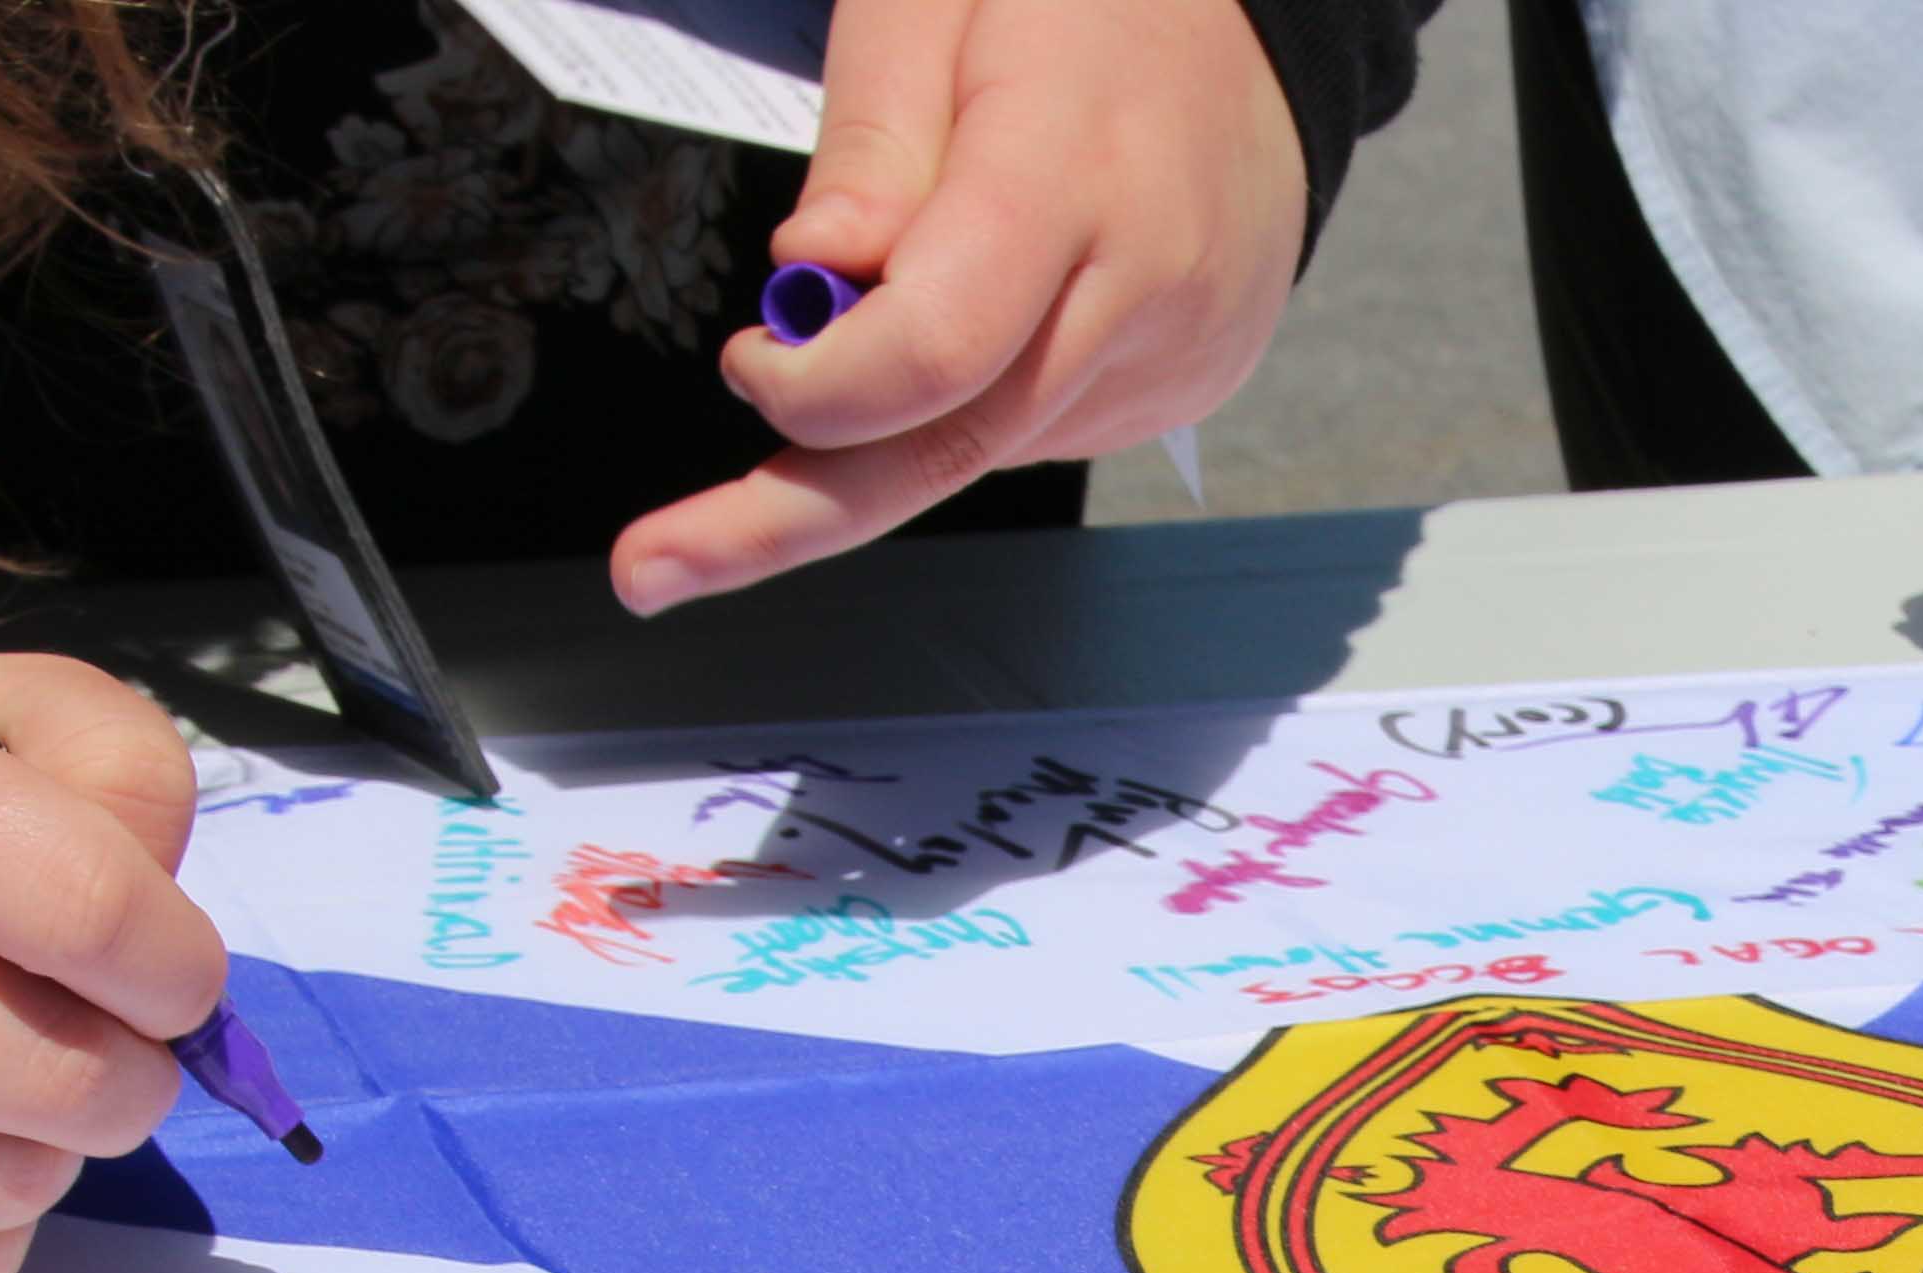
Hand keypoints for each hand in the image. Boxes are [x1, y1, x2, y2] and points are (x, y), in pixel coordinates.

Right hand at [0, 650, 222, 1272]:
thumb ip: (126, 782)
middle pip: (47, 1074)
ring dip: (48, 1157)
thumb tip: (167, 953)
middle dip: (126, 1078)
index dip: (174, 966)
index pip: (82, 905)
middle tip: (97, 1046)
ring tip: (6, 1092)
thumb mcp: (10, 723)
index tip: (168, 976)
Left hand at [609, 0, 1308, 610]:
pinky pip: (1039, 425)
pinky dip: (973, 395)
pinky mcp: (1184, 385)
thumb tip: (809, 271)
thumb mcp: (934, 4)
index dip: (814, 385)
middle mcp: (1139, 290)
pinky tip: (991, 304)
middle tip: (656, 567)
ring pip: (986, 446)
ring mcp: (1174, 354)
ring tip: (889, 305)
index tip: (749, 359)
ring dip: (891, 419)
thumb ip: (872, 143)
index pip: (932, 352)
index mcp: (1070, 176)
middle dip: (784, 520)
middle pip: (948, 446)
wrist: (1266, 29)